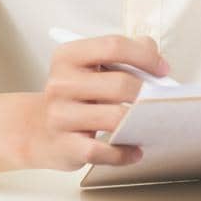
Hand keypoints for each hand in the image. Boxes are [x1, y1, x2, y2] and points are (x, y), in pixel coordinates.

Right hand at [22, 35, 170, 170]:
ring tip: (150, 123)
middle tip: (159, 101)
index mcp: (68, 56)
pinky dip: (123, 153)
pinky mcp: (64, 146)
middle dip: (146, 93)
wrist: (38, 128)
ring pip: (114, 118)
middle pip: (118, 84)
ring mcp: (60, 116)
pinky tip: (134, 150)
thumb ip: (124, 57)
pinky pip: (102, 151)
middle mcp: (60, 84)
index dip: (145, 56)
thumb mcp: (92, 67)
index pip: (113, 47)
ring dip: (139, 122)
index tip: (162, 70)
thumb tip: (156, 60)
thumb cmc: (77, 95)